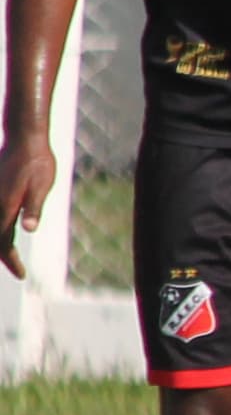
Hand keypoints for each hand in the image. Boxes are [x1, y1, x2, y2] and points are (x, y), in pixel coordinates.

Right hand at [0, 127, 49, 280]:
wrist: (25, 139)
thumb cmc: (37, 162)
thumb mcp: (42, 185)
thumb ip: (34, 207)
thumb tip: (30, 229)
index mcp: (5, 207)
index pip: (3, 242)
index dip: (10, 261)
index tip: (21, 275)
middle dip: (4, 256)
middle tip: (18, 271)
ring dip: (0, 243)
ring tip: (9, 257)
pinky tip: (5, 234)